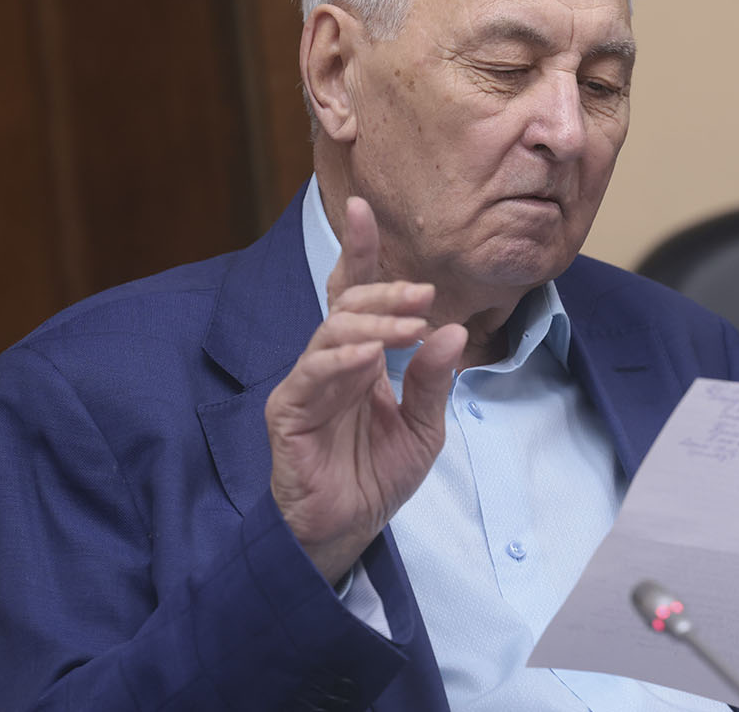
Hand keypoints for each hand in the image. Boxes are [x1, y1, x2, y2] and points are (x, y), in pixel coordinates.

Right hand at [265, 196, 466, 582]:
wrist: (347, 531)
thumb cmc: (377, 476)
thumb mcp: (423, 428)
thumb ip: (433, 381)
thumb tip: (450, 330)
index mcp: (361, 357)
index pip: (355, 292)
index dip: (359, 250)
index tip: (364, 207)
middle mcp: (331, 361)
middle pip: (346, 302)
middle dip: (384, 290)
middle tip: (423, 294)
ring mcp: (307, 383)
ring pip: (330, 330)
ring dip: (373, 323)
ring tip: (409, 328)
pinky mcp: (289, 411)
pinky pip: (311, 374)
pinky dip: (340, 360)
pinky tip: (367, 358)